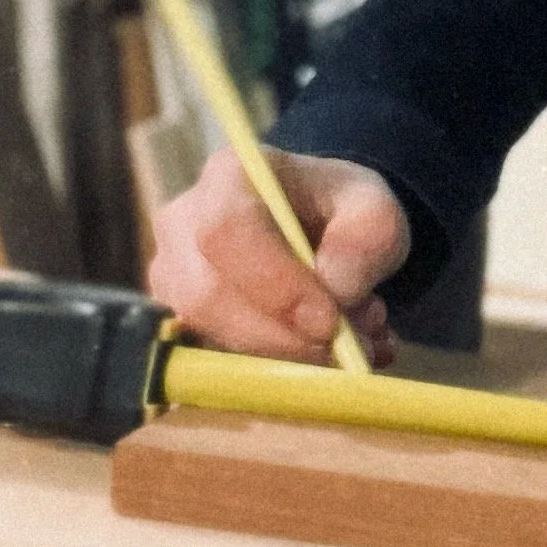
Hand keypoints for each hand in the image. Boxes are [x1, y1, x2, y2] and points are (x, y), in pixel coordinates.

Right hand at [147, 147, 408, 366]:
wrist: (319, 229)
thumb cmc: (340, 212)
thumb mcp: (375, 212)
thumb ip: (365, 244)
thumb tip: (336, 291)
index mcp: (230, 174)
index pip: (228, 228)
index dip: (274, 283)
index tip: (328, 322)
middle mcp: (183, 223)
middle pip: (208, 296)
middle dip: (283, 339)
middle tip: (352, 347)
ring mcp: (171, 277)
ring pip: (210, 338)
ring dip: (287, 357)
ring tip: (352, 340)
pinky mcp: (178, 323)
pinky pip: (214, 364)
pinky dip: (277, 372)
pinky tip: (326, 355)